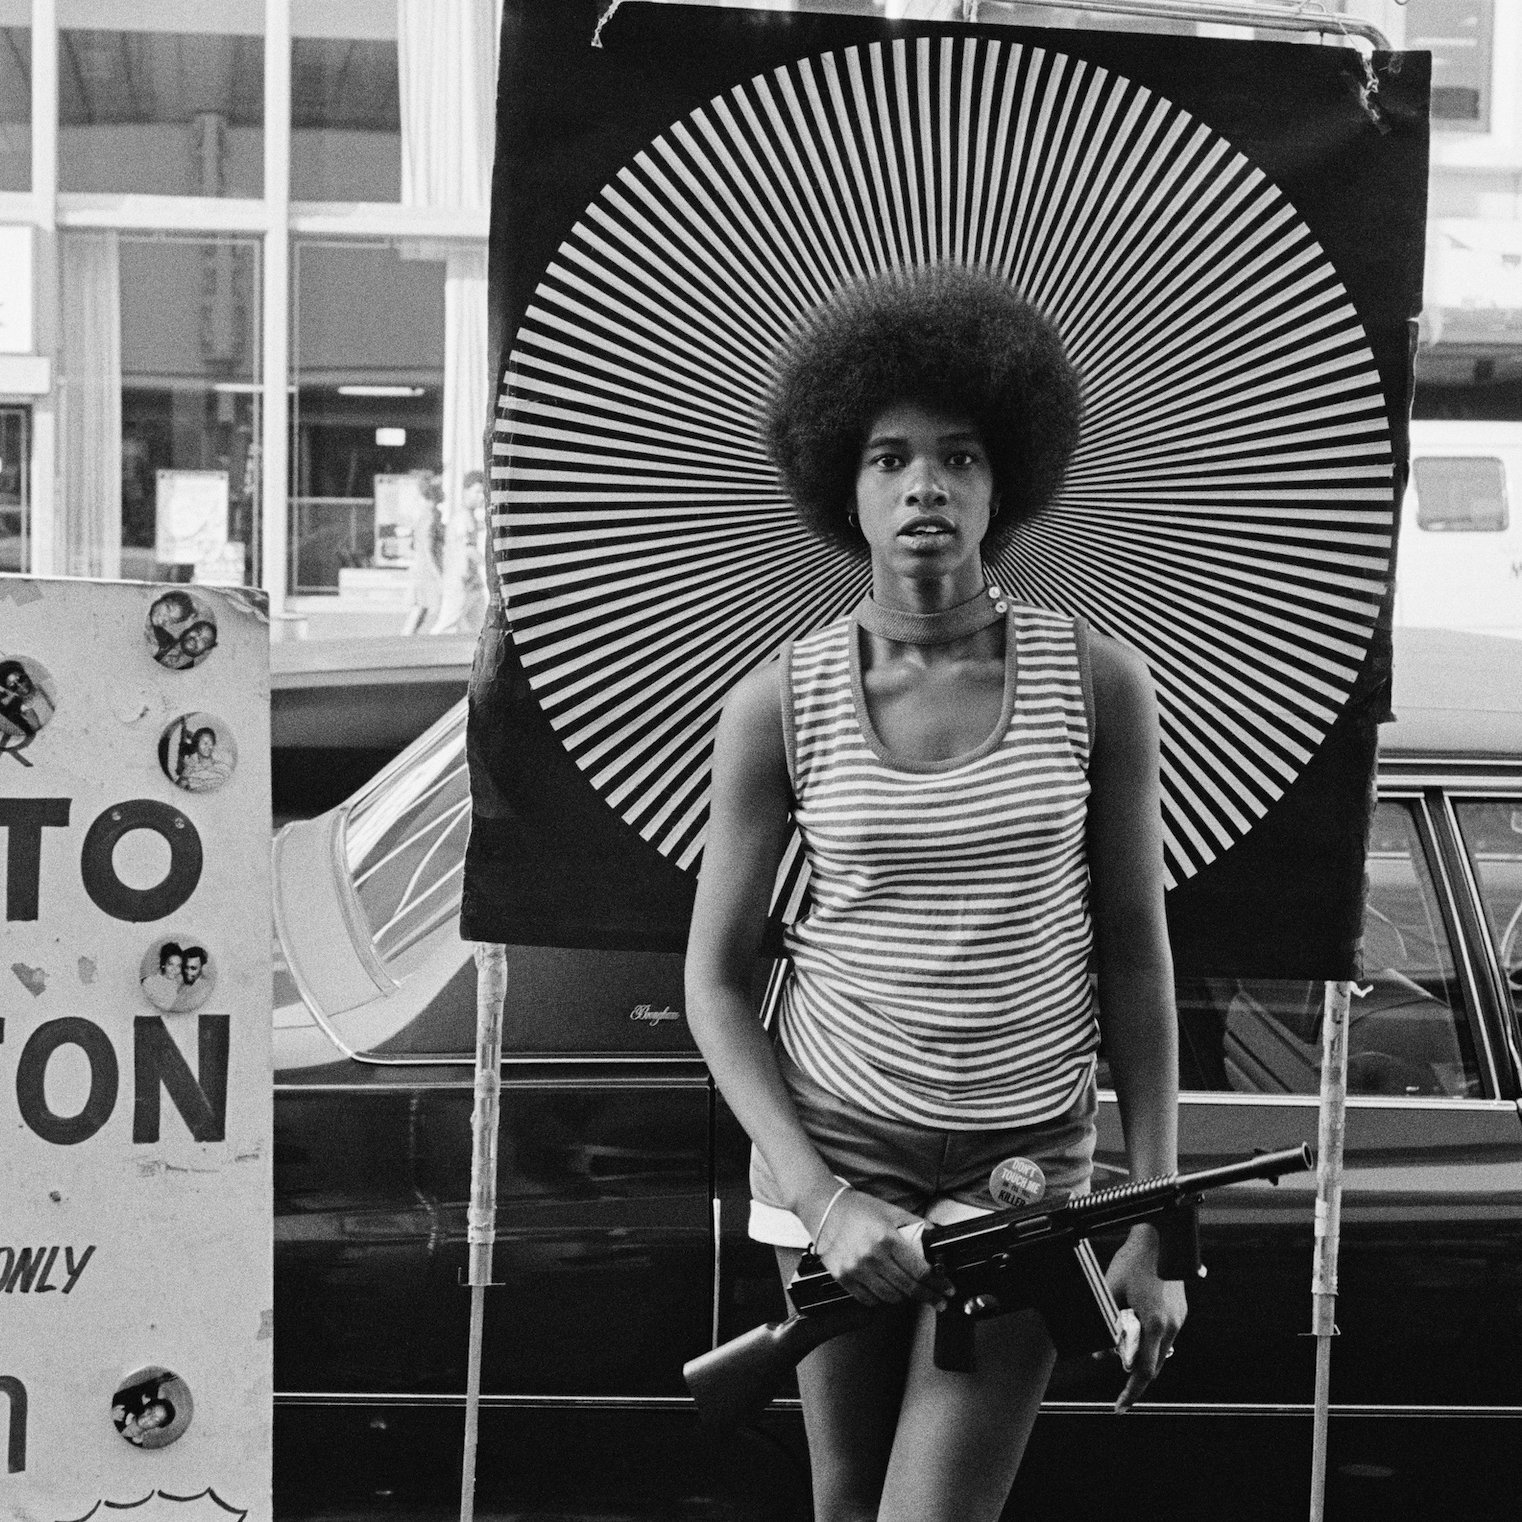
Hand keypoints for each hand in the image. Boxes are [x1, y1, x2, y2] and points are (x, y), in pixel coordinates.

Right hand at [808, 1185, 933, 1306]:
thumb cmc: (857, 1208)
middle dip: (929, 1297)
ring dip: (904, 1297)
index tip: (946, 1290)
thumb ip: (916, 1225)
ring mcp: (856, 1270)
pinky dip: (881, 1299)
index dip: (937, 1284)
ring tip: (910, 1291)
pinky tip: (886, 1290)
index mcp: (887, 1239)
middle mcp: (872, 1257)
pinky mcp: (843, 1278)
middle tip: (939, 1301)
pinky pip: (869, 1300)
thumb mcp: (891, 1211)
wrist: (824, 1209)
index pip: (920, 1271)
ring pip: (890, 1297)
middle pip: (908, 1288)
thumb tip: (935, 1236)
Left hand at [1105, 1223, 1186, 1412]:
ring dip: (1144, 1355)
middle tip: (1117, 1378)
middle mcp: (1172, 1325)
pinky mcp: (1181, 1310)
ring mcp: (1179, 1318)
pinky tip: (1136, 1328)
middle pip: (1155, 1365)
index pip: (1144, 1371)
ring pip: (1161, 1351)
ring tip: (1123, 1348)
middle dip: (1135, 1374)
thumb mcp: (1111, 1291)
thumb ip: (1106, 1323)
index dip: (1131, 1392)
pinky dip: (1151, 1340)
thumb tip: (1102, 1352)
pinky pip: (1166, 1335)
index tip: (1120, 1406)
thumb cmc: (1133, 1260)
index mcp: (1156, 1323)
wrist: (1160, 1237)